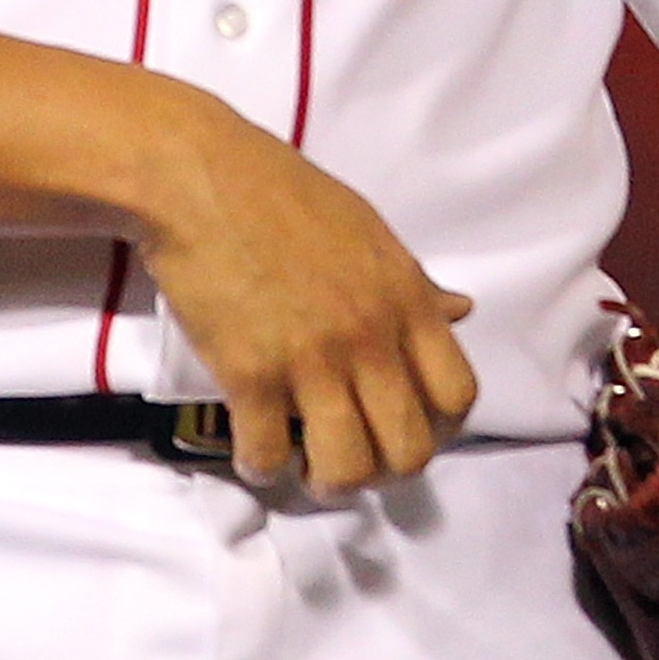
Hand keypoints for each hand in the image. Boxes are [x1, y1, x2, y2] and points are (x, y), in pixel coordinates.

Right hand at [133, 99, 476, 495]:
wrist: (198, 177)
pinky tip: (253, 447)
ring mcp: (310, 360)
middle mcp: (368, 337)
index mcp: (404, 299)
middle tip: (354, 456)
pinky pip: (269, 455)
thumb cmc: (280, 192)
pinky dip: (261, 465)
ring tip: (306, 465)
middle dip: (384, 471)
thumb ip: (413, 283)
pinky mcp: (249, 375)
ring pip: (346, 469)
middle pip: (409, 449)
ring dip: (328, 483)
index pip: (457, 395)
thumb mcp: (366, 229)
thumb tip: (460, 310)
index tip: (407, 425)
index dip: (439, 427)